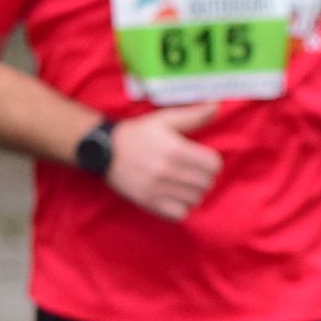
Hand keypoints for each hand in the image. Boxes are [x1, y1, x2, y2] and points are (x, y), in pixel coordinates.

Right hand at [105, 101, 223, 220]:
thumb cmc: (138, 134)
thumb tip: (216, 107)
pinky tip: (174, 197)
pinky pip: (180, 214)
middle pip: (207, 184)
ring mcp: (158, 189)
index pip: (214, 165)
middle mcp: (167, 170)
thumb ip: (193, 116)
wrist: (104, 150)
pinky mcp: (149, 203)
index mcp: (175, 149)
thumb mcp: (164, 120)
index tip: (202, 160)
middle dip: (203, 177)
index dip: (211, 162)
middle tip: (192, 172)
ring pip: (195, 200)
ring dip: (193, 193)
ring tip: (183, 184)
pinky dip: (181, 208)